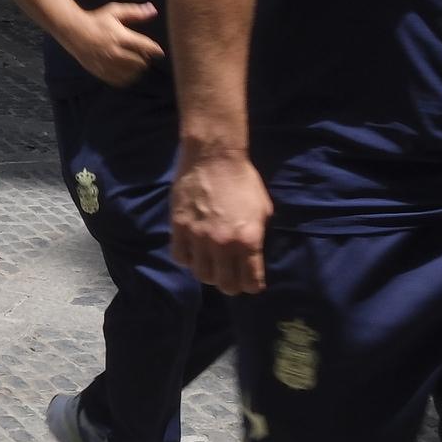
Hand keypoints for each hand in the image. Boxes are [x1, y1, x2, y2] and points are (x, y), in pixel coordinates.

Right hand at [68, 0, 163, 87]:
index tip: (159, 52)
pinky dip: (127, 76)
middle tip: (142, 53)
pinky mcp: (101, 72)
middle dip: (145, 58)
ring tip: (134, 60)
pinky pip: (121, 80)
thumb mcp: (115, 11)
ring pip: (132, 73)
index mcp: (119, 37)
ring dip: (137, 68)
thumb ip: (135, 12)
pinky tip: (126, 69)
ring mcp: (107, 64)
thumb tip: (153, 10)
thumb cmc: (97, 20)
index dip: (155, 50)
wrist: (74, 32)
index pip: (144, 46)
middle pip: (140, 62)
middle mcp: (113, 52)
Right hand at [170, 149, 271, 294]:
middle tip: (229, 275)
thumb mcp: (263, 209)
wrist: (214, 156)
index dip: (252, 285)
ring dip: (208, 272)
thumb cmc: (243, 180)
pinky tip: (192, 249)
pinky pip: (180, 257)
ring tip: (210, 262)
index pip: (251, 282)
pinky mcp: (179, 228)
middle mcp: (223, 244)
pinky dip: (187, 258)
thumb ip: (258, 236)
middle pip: (225, 285)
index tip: (250, 281)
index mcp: (249, 240)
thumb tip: (252, 254)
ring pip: (201, 274)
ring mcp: (198, 237)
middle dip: (230, 284)